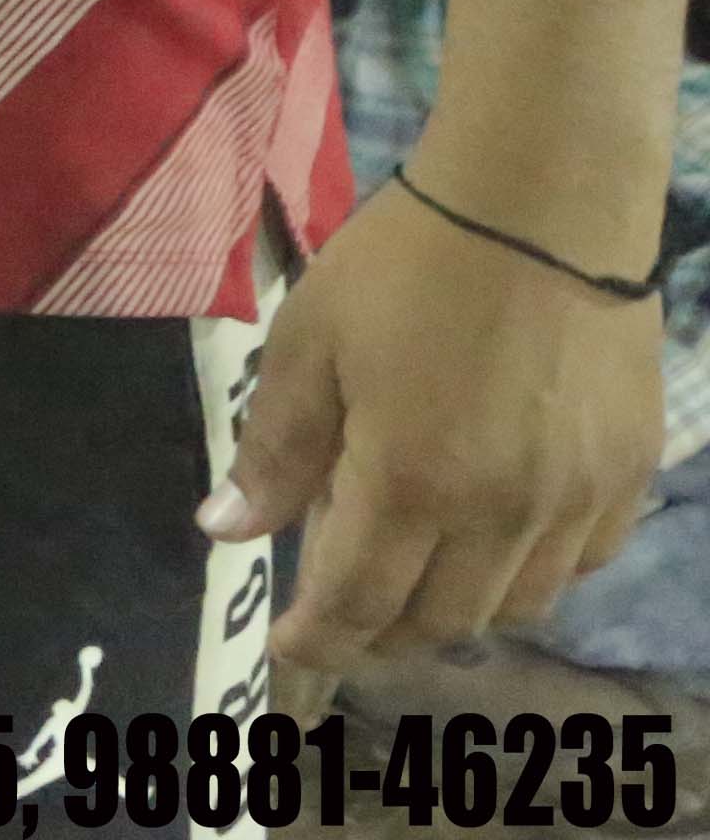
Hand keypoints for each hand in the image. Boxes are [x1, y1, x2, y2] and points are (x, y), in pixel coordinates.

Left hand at [209, 170, 667, 672]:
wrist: (543, 205)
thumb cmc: (406, 265)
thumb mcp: (310, 344)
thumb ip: (275, 450)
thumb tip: (224, 531)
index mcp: (411, 484)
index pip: (358, 604)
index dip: (319, 640)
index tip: (287, 647)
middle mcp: (503, 515)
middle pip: (440, 620)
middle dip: (380, 633)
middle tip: (339, 612)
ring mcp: (576, 501)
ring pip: (515, 606)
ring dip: (454, 610)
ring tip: (409, 578)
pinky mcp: (628, 474)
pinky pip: (578, 565)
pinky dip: (528, 575)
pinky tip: (492, 541)